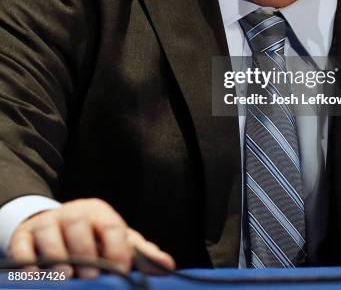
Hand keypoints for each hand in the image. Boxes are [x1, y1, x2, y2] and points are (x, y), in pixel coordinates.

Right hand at [8, 198, 174, 278]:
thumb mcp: (117, 241)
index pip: (111, 226)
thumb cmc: (93, 237)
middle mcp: (73, 213)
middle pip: (79, 225)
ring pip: (51, 235)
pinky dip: (29, 263)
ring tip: (67, 277)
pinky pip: (23, 248)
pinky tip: (38, 278)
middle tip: (92, 277)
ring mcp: (47, 223)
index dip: (117, 249)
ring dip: (58, 257)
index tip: (122, 271)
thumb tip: (168, 265)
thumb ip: (141, 253)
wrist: (56, 227)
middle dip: (86, 252)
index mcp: (99, 212)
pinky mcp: (25, 237)